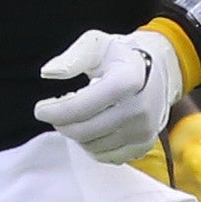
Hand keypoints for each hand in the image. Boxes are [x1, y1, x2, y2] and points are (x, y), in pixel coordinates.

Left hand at [34, 26, 183, 161]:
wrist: (159, 71)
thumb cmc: (120, 57)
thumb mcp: (96, 45)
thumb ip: (72, 58)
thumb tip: (48, 72)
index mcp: (127, 80)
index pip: (81, 107)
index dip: (55, 112)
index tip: (41, 109)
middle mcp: (139, 108)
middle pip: (83, 131)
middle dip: (61, 124)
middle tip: (56, 113)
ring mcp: (143, 130)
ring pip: (91, 146)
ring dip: (77, 134)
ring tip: (78, 116)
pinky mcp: (144, 145)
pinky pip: (105, 156)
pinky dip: (92, 145)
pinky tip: (93, 127)